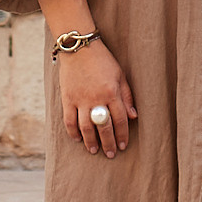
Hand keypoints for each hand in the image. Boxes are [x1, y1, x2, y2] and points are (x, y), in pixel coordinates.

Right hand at [59, 42, 136, 157]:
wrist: (79, 47)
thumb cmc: (103, 60)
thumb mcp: (120, 75)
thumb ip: (127, 96)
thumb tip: (134, 116)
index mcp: (111, 92)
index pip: (120, 120)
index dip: (122, 135)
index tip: (123, 145)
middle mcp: (96, 98)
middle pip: (103, 127)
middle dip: (108, 143)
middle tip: (111, 154)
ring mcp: (80, 99)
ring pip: (86, 127)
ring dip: (90, 141)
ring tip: (94, 150)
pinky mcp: (67, 98)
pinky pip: (69, 120)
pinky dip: (73, 132)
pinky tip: (77, 139)